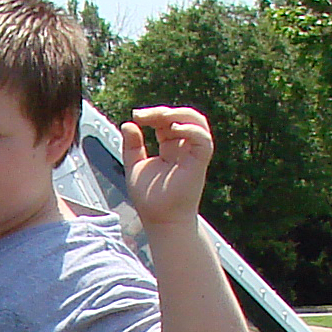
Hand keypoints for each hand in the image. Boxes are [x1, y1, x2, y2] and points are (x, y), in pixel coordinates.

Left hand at [121, 106, 213, 230]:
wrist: (160, 220)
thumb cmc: (150, 199)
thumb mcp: (134, 166)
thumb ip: (132, 145)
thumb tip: (128, 124)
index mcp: (169, 148)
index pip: (166, 120)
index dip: (153, 114)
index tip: (136, 116)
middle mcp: (183, 148)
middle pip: (182, 116)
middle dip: (162, 111)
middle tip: (143, 116)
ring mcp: (193, 154)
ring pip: (198, 122)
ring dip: (179, 114)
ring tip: (161, 117)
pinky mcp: (200, 162)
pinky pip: (203, 139)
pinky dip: (191, 129)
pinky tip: (174, 129)